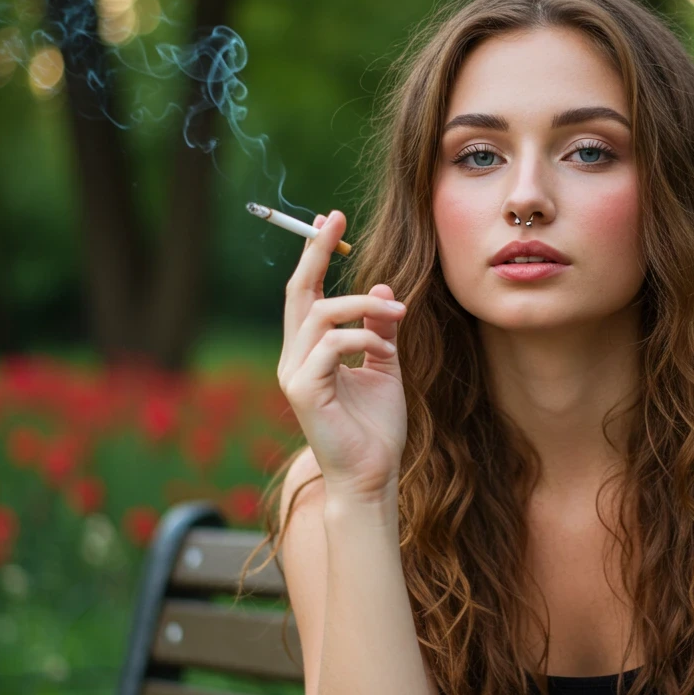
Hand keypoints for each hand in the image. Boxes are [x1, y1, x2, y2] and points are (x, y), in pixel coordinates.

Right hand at [277, 209, 407, 503]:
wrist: (373, 475)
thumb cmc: (376, 427)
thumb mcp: (385, 366)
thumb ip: (380, 329)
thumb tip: (382, 287)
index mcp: (310, 351)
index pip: (306, 294)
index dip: (314, 256)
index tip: (327, 220)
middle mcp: (295, 358)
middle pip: (298, 292)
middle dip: (314, 252)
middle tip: (333, 219)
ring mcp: (295, 374)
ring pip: (320, 314)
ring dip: (364, 305)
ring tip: (399, 313)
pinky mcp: (304, 391)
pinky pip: (330, 345)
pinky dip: (361, 336)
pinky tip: (383, 346)